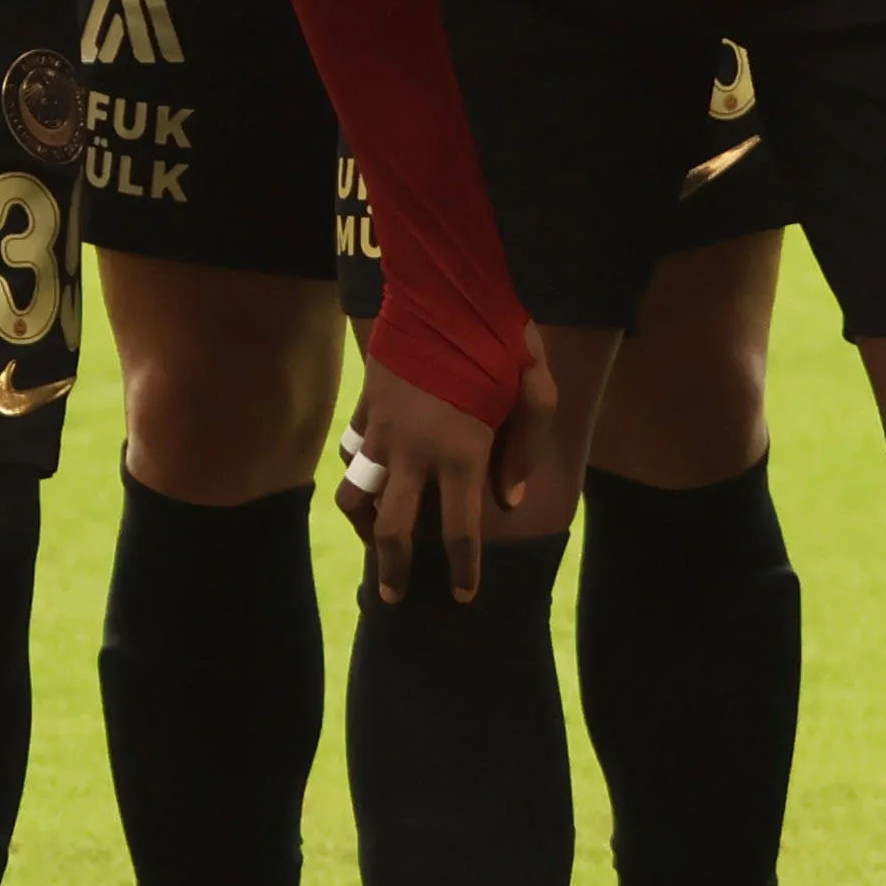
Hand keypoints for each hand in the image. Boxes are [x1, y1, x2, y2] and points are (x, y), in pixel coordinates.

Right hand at [336, 339, 556, 602]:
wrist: (444, 288)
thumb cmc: (501, 339)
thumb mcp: (534, 390)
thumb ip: (526, 448)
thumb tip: (509, 500)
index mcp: (460, 453)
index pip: (458, 532)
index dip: (461, 571)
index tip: (463, 597)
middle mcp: (414, 452)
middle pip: (391, 530)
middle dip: (392, 571)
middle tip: (394, 596)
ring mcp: (381, 431)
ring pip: (354, 495)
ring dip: (362, 525)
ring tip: (373, 539)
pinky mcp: (364, 406)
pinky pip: (350, 452)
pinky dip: (356, 472)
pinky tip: (369, 477)